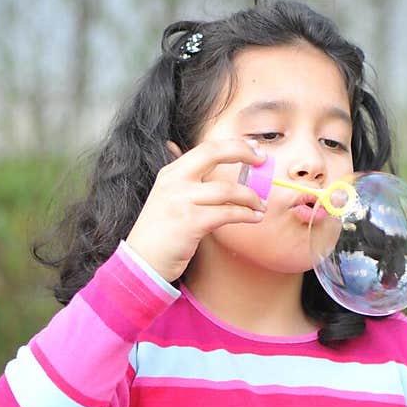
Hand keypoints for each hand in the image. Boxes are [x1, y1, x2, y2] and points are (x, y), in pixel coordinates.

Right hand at [125, 139, 266, 282]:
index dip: (233, 145)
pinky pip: (227, 213)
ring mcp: (181, 201)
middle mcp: (174, 181)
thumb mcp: (169, 197)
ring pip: (227, 190)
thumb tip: (216, 164)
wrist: (143, 261)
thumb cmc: (162, 232)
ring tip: (261, 205)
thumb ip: (188, 181)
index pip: (206, 148)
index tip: (254, 148)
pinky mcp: (191, 222)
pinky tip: (254, 217)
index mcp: (171, 172)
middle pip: (213, 154)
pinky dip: (246, 214)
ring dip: (251, 197)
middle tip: (263, 160)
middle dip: (242, 152)